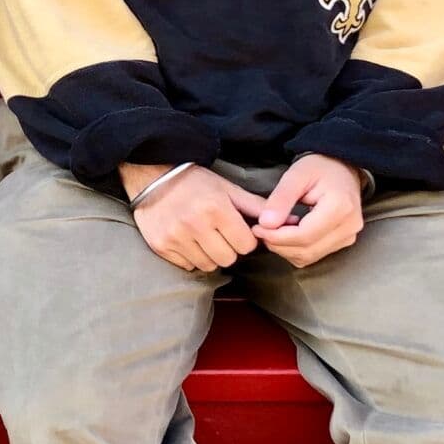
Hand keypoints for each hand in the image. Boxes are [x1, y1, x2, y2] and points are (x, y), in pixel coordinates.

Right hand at [121, 161, 265, 273]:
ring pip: (208, 265)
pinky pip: (187, 266)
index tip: (236, 230)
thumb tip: (291, 219)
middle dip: (229, 249)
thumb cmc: (195, 182)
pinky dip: (191, 257)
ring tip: (203, 237)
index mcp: (216, 208)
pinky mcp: (161, 246)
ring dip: (210, 255)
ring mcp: (176, 237)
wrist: (152, 177)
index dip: (245, 238)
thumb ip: (256, 206)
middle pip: (228, 259)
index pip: (246, 245)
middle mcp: (195, 224)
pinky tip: (188, 240)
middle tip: (220, 234)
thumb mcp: (228, 188)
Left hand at [253, 154, 364, 267]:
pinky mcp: (343, 242)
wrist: (342, 169)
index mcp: (340, 207)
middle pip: (307, 250)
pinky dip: (295, 250)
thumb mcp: (297, 175)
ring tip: (272, 230)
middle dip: (278, 244)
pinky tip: (286, 234)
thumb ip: (281, 199)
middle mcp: (349, 226)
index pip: (304, 235)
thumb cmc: (321, 167)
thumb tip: (266, 223)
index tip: (258, 228)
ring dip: (285, 248)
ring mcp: (348, 236)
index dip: (277, 237)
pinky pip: (313, 255)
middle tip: (261, 230)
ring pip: (309, 256)